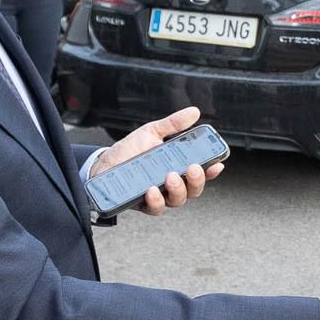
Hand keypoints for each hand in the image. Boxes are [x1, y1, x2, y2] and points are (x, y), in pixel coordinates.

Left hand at [86, 106, 222, 215]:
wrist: (102, 165)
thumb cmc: (129, 151)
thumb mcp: (151, 133)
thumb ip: (173, 124)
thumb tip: (194, 112)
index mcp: (177, 167)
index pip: (201, 171)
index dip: (212, 170)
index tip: (217, 163)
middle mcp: (171, 184)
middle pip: (194, 189)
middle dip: (197, 180)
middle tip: (193, 168)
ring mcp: (159, 195)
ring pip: (178, 200)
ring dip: (178, 189)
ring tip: (170, 176)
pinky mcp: (143, 204)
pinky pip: (155, 208)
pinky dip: (156, 200)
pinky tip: (151, 189)